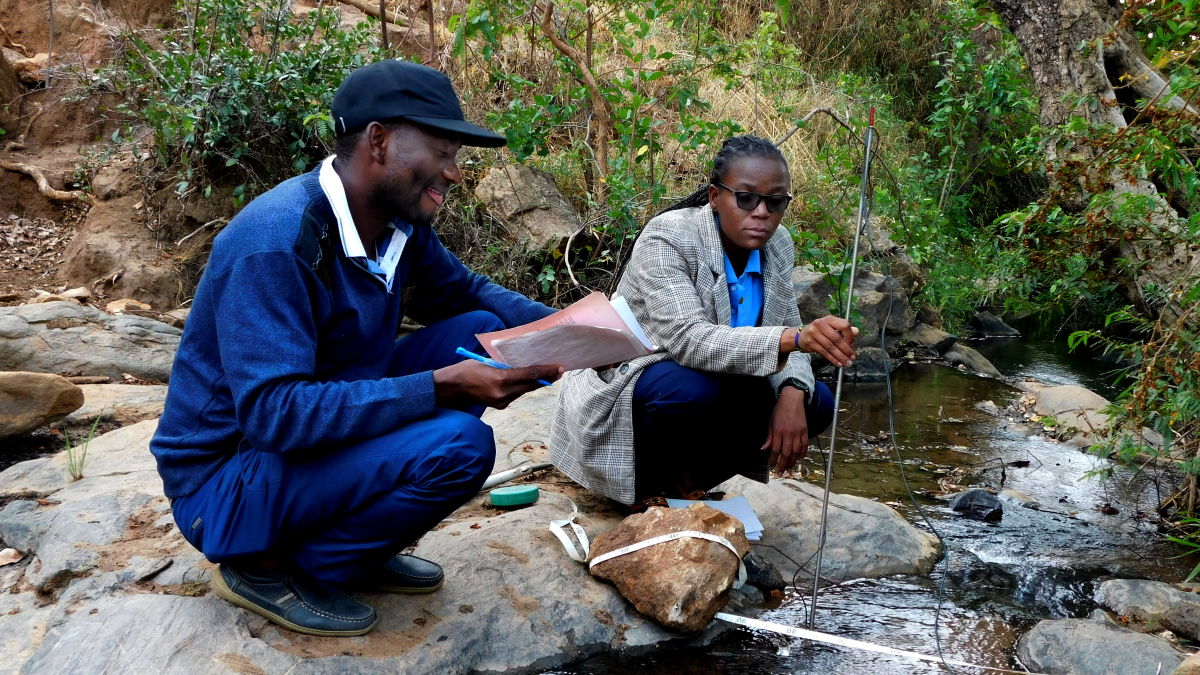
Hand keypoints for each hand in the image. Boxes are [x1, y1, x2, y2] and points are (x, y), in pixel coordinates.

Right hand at [433, 360, 562, 409]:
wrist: (452, 388)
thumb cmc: (467, 369)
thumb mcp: (487, 362)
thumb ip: (506, 364)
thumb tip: (523, 362)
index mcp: (501, 378)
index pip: (529, 374)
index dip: (546, 371)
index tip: (559, 367)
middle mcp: (504, 393)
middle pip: (531, 385)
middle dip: (547, 378)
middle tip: (559, 371)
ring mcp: (502, 401)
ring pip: (525, 390)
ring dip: (536, 383)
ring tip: (548, 375)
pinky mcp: (500, 405)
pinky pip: (517, 394)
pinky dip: (523, 387)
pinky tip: (529, 381)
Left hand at [764, 387, 808, 472]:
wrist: (792, 399)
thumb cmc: (779, 410)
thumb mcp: (770, 422)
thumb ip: (769, 437)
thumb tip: (764, 449)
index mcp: (778, 431)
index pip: (775, 450)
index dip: (773, 460)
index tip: (772, 466)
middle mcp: (788, 433)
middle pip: (787, 453)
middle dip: (783, 464)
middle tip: (780, 472)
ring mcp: (798, 432)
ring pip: (796, 452)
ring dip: (793, 462)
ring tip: (789, 468)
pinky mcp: (805, 431)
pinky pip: (805, 445)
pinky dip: (803, 453)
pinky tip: (800, 458)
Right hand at [795, 316, 857, 367]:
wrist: (801, 336)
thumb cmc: (820, 331)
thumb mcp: (832, 327)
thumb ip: (844, 330)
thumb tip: (857, 331)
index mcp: (829, 319)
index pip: (844, 325)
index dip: (850, 336)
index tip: (852, 345)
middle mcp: (821, 324)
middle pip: (837, 338)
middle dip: (846, 350)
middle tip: (852, 358)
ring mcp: (814, 333)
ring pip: (830, 347)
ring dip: (840, 357)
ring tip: (847, 363)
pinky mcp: (810, 342)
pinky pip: (824, 353)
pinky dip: (832, 359)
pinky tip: (838, 363)